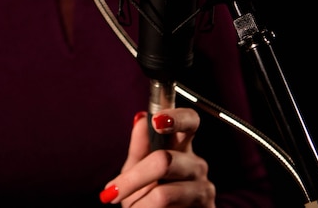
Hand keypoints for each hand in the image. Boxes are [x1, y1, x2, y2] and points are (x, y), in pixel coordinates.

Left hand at [100, 109, 215, 206]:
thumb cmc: (148, 197)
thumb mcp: (137, 170)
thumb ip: (140, 146)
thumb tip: (140, 117)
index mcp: (181, 147)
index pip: (190, 121)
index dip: (177, 118)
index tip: (156, 121)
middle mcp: (196, 164)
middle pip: (165, 160)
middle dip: (134, 177)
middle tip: (113, 189)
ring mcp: (204, 188)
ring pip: (164, 193)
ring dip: (138, 203)